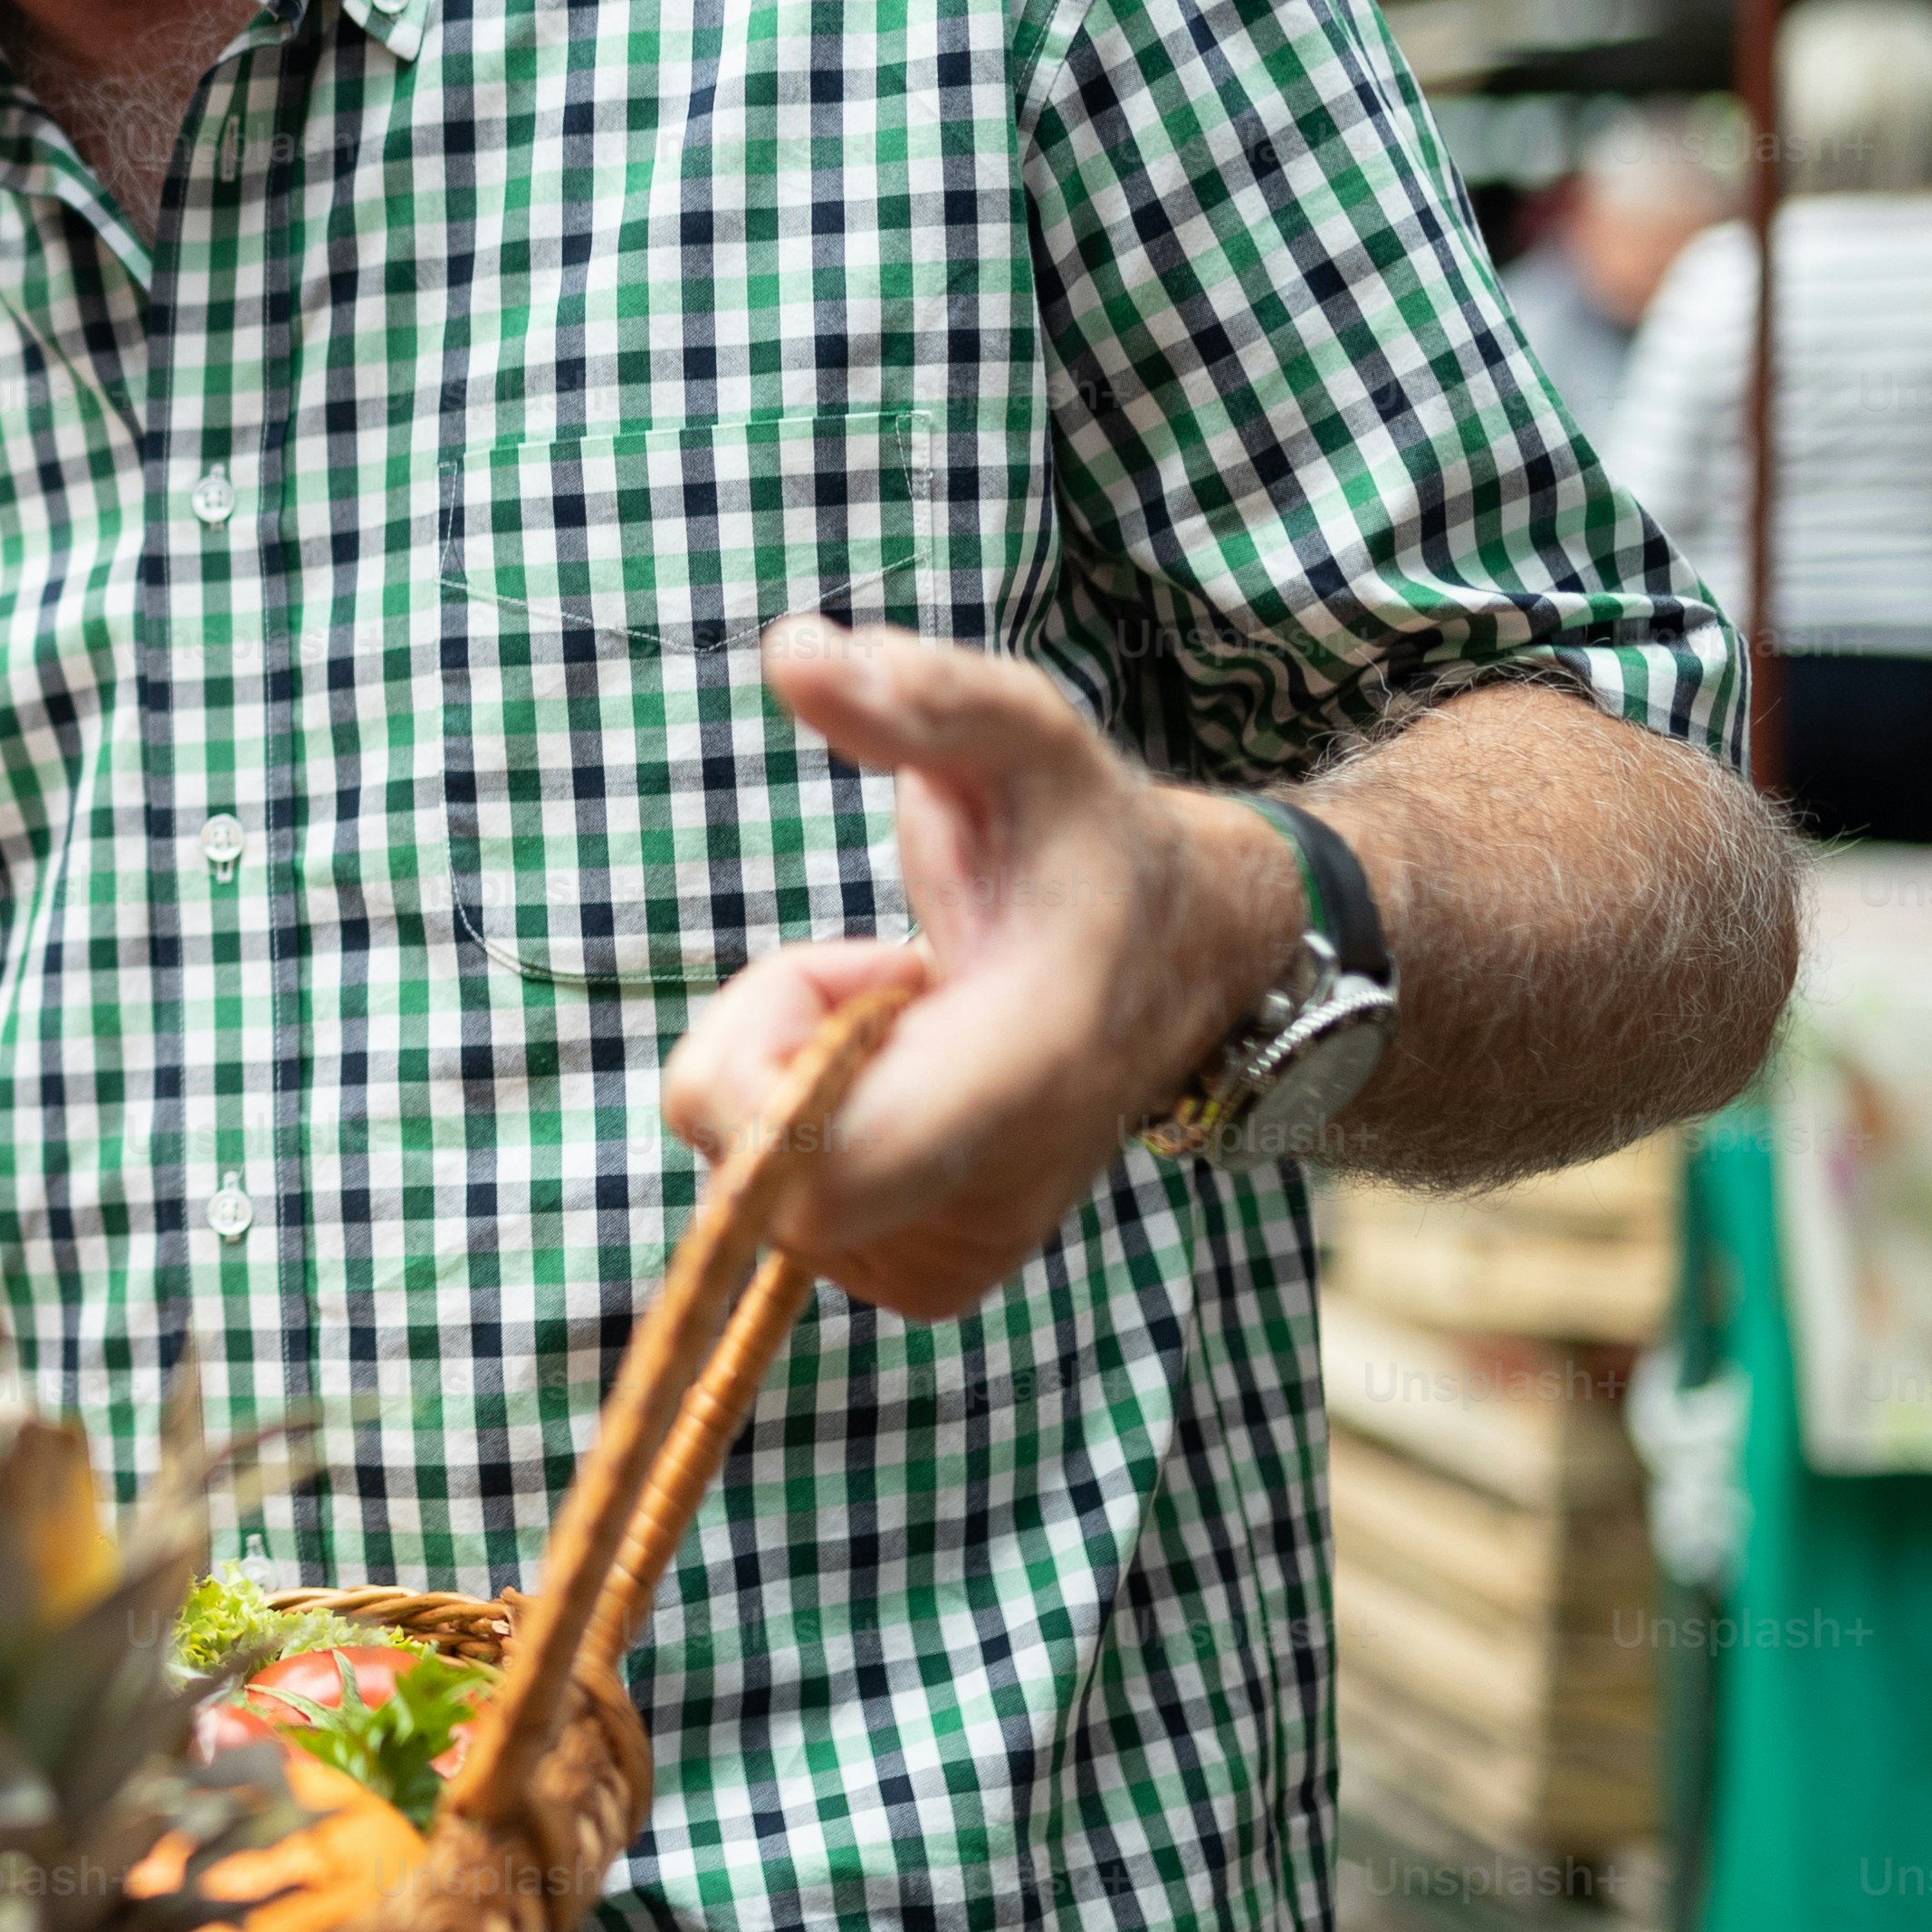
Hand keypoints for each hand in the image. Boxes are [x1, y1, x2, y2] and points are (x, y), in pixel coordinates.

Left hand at [660, 622, 1288, 1320]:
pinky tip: (909, 1074)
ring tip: (917, 1016)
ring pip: (749, 1187)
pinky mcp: (922, 1282)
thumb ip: (921, 693)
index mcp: (1019, 1085)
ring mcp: (951, 1263)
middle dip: (769, 1049)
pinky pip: (775, 1215)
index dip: (759, 1066)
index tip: (856, 964)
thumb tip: (793, 649)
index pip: (805, 1168)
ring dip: (792, 1080)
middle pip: (749, 1174)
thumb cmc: (1082, 840)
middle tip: (885, 973)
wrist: (1182, 965)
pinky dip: (807, 1131)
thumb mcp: (1021, 739)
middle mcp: (990, 1203)